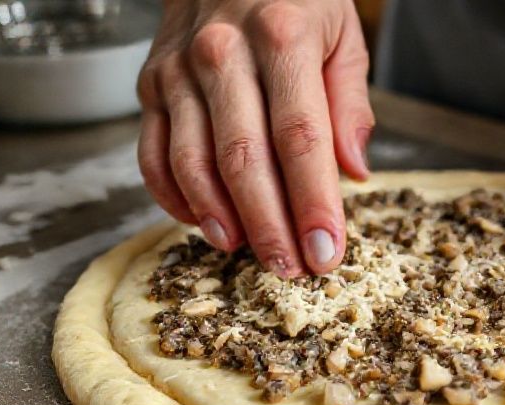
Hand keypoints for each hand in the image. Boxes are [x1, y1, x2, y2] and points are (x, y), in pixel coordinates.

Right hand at [137, 0, 373, 276]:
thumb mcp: (343, 34)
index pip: (300, 137)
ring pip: (193, 163)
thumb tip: (353, 172)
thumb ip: (349, 103)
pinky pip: (154, 155)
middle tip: (291, 269)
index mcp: (282, 36)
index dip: (313, 203)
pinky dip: (175, 198)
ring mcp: (179, 70)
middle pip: (244, 159)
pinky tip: (203, 224)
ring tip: (248, 254)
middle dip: (270, 225)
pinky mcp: (151, 84)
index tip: (328, 250)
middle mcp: (223, 52)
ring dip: (221, 219)